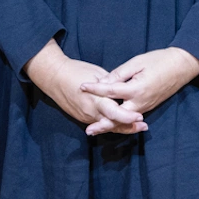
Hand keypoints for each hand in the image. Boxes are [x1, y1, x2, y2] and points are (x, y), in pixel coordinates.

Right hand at [24, 40, 146, 136]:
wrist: (54, 77)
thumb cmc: (77, 71)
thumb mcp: (97, 74)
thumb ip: (111, 84)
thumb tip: (122, 89)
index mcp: (96, 99)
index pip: (114, 113)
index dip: (128, 117)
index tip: (140, 117)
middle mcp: (91, 112)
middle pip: (112, 124)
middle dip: (129, 127)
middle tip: (144, 126)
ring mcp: (85, 117)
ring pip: (106, 126)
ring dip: (122, 127)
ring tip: (137, 126)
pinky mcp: (82, 118)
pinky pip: (99, 122)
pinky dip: (110, 124)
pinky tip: (121, 123)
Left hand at [80, 47, 198, 120]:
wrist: (182, 66)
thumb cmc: (159, 60)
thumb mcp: (137, 62)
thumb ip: (119, 73)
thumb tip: (104, 82)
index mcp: (136, 89)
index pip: (110, 91)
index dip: (95, 89)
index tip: (81, 87)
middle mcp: (140, 102)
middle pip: (117, 117)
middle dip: (102, 124)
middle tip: (88, 130)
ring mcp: (145, 106)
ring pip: (125, 120)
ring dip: (110, 125)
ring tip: (96, 129)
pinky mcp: (148, 106)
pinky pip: (132, 117)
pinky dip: (121, 120)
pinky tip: (112, 121)